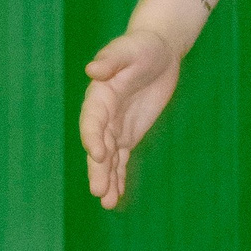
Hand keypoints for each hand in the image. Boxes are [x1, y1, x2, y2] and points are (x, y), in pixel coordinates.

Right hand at [81, 28, 180, 208]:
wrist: (159, 50)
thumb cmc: (142, 47)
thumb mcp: (129, 49)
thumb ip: (111, 60)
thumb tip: (92, 69)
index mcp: (99, 96)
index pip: (92, 121)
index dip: (92, 138)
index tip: (98, 155)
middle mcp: (103, 115)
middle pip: (98, 146)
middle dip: (98, 169)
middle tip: (99, 191)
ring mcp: (115, 127)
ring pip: (108, 158)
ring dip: (107, 179)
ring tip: (107, 203)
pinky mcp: (128, 135)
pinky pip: (121, 159)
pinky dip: (119, 177)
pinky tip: (116, 196)